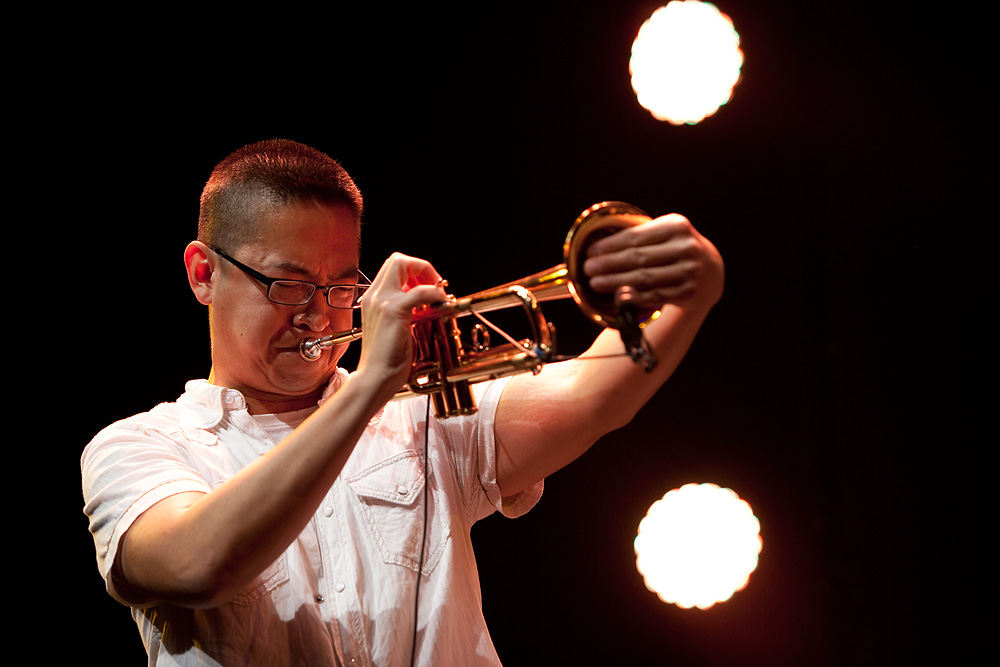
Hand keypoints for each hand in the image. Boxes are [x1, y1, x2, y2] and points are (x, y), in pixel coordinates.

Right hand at [357, 252, 447, 393]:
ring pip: (404, 265)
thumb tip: (427, 302)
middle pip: (397, 259)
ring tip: (437, 295)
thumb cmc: (387, 359)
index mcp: (373, 299)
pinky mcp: (393, 311)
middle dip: (421, 267)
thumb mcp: (396, 328)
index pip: (393, 268)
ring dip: (428, 277)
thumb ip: (407, 312)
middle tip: (434, 286)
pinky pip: (421, 291)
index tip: (428, 287)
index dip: (414, 271)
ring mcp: (382, 301)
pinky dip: (434, 294)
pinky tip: (439, 305)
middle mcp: (374, 295)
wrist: (375, 377)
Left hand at [581, 213, 723, 311]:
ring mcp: (690, 271)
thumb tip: (597, 246)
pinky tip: (616, 296)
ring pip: (644, 278)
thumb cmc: (676, 249)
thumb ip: (640, 235)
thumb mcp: (666, 233)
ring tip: (595, 282)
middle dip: (608, 264)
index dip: (609, 245)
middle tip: (587, 268)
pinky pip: (654, 295)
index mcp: (677, 226)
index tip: (590, 251)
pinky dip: (633, 296)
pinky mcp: (689, 292)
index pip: (636, 236)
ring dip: (615, 282)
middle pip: (638, 258)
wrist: (710, 272)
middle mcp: (686, 247)